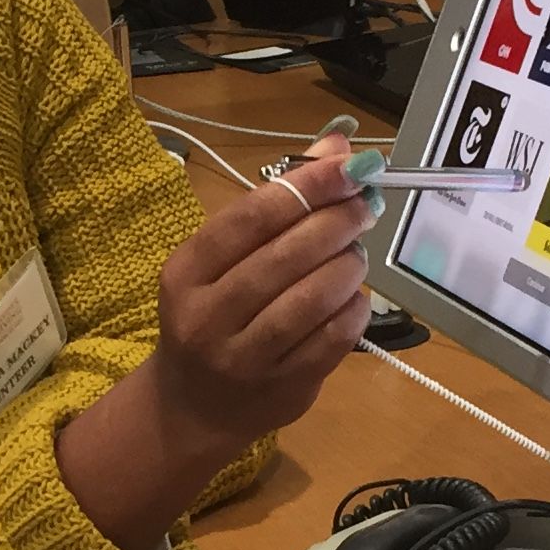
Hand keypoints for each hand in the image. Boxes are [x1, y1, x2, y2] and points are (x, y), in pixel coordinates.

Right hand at [148, 137, 374, 449]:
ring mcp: (244, 358)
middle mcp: (208, 316)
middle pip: (286, 255)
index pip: (252, 216)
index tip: (351, 166)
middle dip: (337, 221)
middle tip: (364, 207)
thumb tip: (337, 144)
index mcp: (186, 272)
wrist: (193, 406)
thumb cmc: (212, 314)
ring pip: (313, 298)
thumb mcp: (223, 258)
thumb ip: (277, 201)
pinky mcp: (282, 388)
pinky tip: (353, 296)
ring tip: (354, 254)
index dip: (310, 185)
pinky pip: (333, 339)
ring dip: (348, 265)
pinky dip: (354, 308)